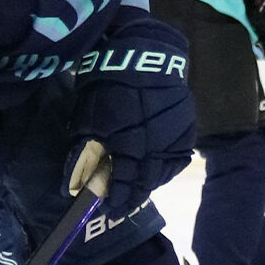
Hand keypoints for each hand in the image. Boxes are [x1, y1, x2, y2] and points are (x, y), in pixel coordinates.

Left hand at [70, 14, 195, 219]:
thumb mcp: (87, 120)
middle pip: (146, 182)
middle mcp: (157, 147)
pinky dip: (164, 166)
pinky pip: (176, 157)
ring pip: (163, 172)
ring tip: (137, 185)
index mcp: (130, 146)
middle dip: (133, 195)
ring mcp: (176, 138)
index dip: (117, 200)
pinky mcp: (188, 129)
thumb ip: (84, 155)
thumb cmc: (107, 85)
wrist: (142, 54)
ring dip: (148, 181)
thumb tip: (76, 185)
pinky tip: (154, 167)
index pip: (124, 184)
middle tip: (123, 204)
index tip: (109, 210)